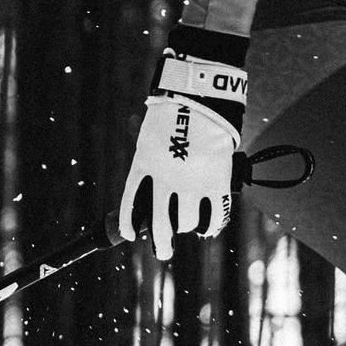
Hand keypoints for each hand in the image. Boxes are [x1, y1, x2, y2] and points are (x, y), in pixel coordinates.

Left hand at [118, 24, 247, 257]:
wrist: (200, 92)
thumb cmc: (174, 110)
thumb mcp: (151, 138)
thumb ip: (151, 165)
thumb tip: (156, 194)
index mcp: (143, 166)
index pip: (130, 204)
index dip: (128, 223)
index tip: (130, 235)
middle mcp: (165, 179)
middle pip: (159, 225)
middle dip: (160, 243)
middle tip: (162, 252)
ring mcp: (191, 182)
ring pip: (186, 222)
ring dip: (187, 228)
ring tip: (188, 229)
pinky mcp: (217, 180)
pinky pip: (215, 213)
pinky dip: (212, 224)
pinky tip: (208, 228)